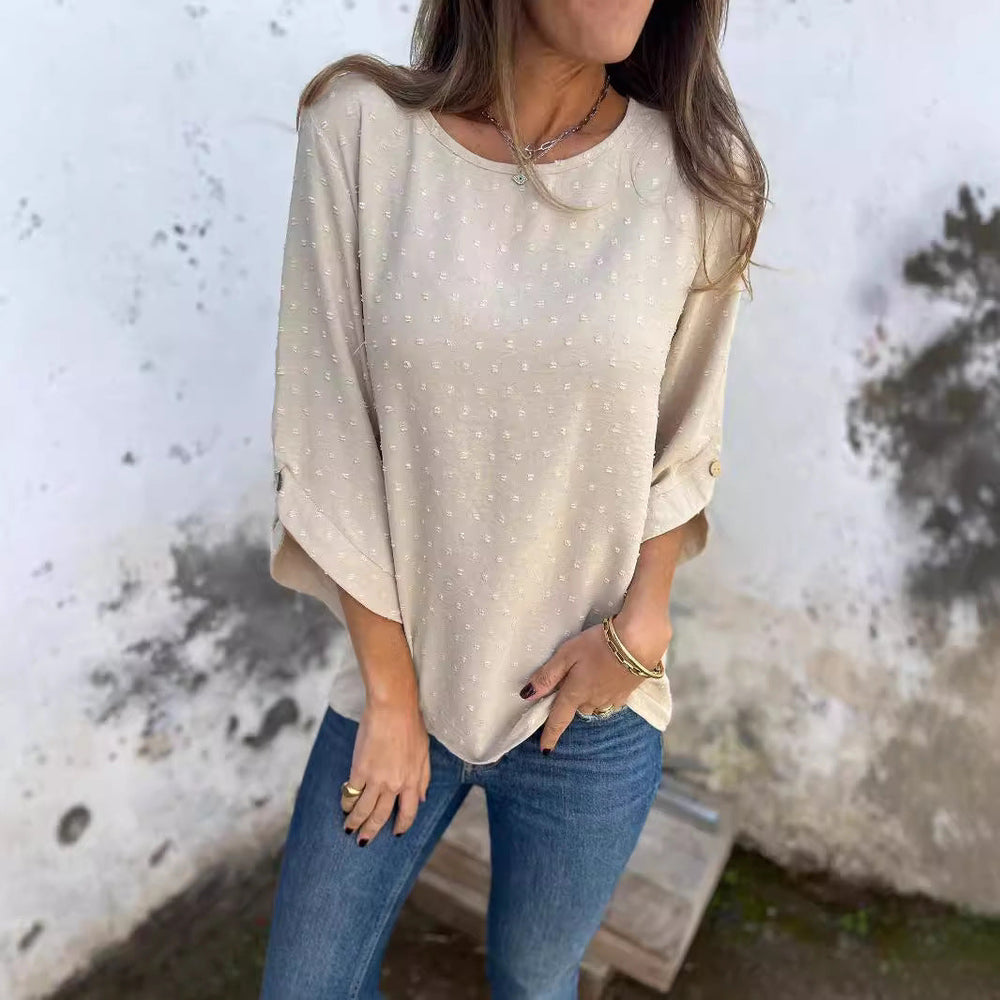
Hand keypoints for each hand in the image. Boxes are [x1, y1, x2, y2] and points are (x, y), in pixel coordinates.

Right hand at [342, 696, 430, 845]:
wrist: (393, 708)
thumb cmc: (411, 725)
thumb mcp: (424, 752)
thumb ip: (424, 778)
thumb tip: (422, 798)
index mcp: (413, 781)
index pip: (408, 813)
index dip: (401, 826)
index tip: (395, 834)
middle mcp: (395, 785)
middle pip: (381, 816)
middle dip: (371, 831)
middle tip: (363, 841)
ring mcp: (376, 779)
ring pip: (363, 810)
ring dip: (354, 822)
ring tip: (349, 829)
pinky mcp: (359, 770)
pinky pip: (351, 794)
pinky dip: (346, 802)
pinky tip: (344, 806)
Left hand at [519, 612, 671, 753]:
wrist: (639, 642)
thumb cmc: (598, 645)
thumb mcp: (567, 654)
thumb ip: (548, 675)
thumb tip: (527, 695)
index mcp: (575, 694)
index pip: (558, 720)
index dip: (550, 735)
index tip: (545, 750)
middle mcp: (592, 702)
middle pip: (576, 708)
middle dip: (571, 700)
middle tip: (572, 678)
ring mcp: (611, 700)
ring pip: (593, 704)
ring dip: (588, 696)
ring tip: (591, 674)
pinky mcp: (626, 694)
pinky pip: (609, 701)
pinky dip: (604, 693)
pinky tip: (608, 678)